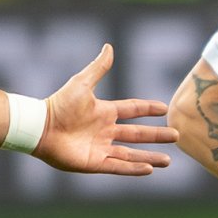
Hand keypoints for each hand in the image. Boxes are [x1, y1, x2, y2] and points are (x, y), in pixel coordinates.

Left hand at [34, 44, 178, 175]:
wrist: (41, 127)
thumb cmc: (59, 105)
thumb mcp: (82, 84)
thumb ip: (98, 68)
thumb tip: (109, 47)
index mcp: (104, 112)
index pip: (132, 110)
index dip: (148, 109)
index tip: (165, 108)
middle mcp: (104, 131)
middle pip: (136, 134)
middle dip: (156, 136)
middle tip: (176, 136)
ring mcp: (100, 147)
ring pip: (130, 153)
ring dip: (149, 156)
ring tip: (168, 161)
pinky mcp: (94, 162)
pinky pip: (118, 166)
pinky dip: (134, 168)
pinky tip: (149, 170)